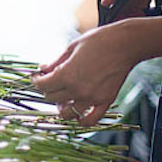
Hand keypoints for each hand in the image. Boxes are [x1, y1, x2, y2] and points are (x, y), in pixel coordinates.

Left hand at [33, 17, 158, 125]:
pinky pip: (91, 119)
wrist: (125, 44)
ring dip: (62, 107)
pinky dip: (82, 120)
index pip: (43, 86)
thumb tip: (43, 69)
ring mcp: (93, 98)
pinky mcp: (106, 101)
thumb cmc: (98, 41)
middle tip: (50, 82)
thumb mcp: (71, 47)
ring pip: (68, 113)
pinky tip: (78, 114)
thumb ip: (56, 62)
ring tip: (62, 98)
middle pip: (52, 99)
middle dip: (47, 90)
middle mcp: (78, 90)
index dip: (36, 80)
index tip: (37, 76)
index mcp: (67, 75)